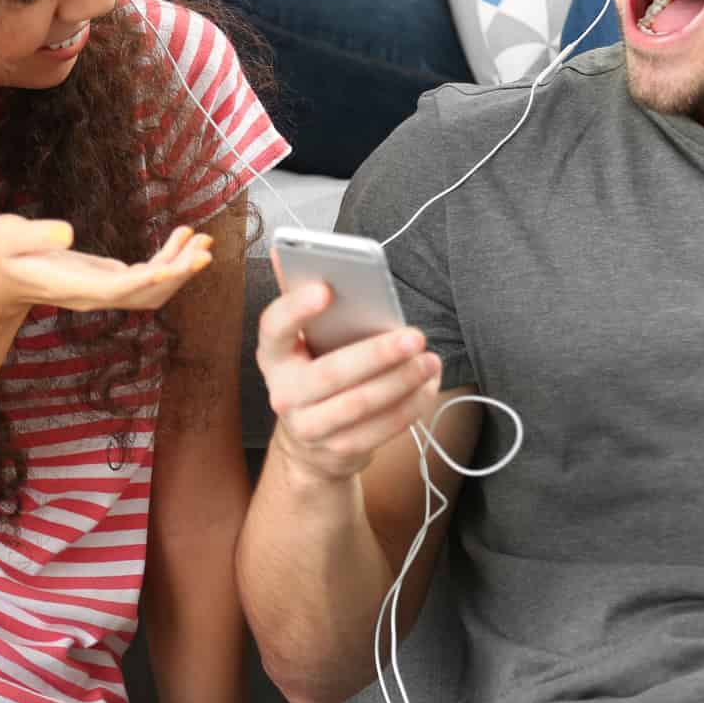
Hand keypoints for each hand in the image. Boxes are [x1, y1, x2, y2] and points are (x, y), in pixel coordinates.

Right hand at [0, 215, 212, 319]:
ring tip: (203, 240)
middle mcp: (96, 295)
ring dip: (181, 267)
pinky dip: (170, 258)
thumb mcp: (5, 236)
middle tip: (205, 249)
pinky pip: (149, 275)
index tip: (171, 267)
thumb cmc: (0, 253)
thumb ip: (34, 234)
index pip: (116, 290)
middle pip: (145, 294)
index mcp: (73, 287)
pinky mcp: (111, 280)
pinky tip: (183, 236)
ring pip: (153, 288)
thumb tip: (67, 231)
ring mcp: (106, 290)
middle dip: (178, 274)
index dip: (146, 280)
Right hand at [256, 283, 441, 481]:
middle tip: (415, 336)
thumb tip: (286, 252)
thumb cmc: (315, 372)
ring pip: (360, 405)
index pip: (274, 327)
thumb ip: (304, 301)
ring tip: (430, 361)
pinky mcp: (339, 450)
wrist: (310, 443)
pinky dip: (409, 407)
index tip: (326, 288)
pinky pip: (379, 430)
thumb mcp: (303, 340)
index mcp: (273, 355)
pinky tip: (427, 386)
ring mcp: (309, 427)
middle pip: (330, 373)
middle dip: (376, 354)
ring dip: (401, 382)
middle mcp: (283, 393)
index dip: (296, 308)